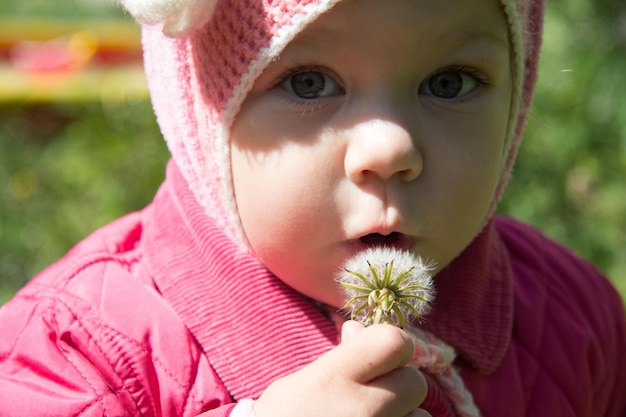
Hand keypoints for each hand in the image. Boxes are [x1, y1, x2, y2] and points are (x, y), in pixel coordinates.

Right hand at [254, 320, 429, 416]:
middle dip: (399, 381)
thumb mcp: (305, 378)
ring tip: (373, 414)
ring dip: (404, 413)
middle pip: (415, 381)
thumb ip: (341, 354)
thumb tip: (361, 328)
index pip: (395, 342)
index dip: (391, 343)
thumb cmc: (286, 415)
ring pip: (421, 416)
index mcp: (335, 377)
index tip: (378, 354)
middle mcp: (362, 408)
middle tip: (375, 389)